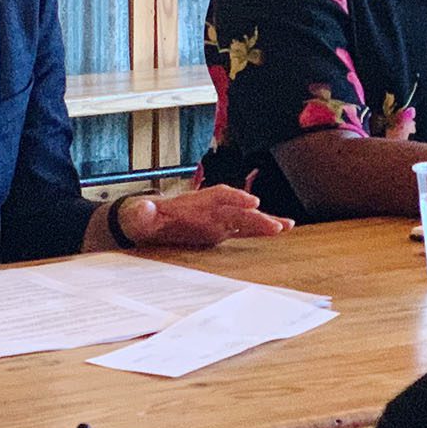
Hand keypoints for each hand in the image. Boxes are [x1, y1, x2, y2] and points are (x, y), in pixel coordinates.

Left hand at [116, 185, 291, 247]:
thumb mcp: (138, 216)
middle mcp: (209, 209)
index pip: (217, 196)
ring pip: (244, 219)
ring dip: (264, 221)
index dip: (235, 199)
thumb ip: (142, 213)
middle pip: (236, 210)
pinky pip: (243, 229)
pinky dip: (260, 230)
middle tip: (276, 226)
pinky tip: (280, 230)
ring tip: (287, 226)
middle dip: (255, 217)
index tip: (251, 203)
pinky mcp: (220, 230)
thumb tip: (144, 207)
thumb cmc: (142, 218)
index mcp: (192, 203)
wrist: (145, 221)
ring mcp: (216, 219)